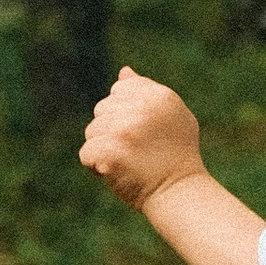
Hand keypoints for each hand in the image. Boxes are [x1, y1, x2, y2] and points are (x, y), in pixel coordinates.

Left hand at [79, 67, 206, 210]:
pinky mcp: (109, 151)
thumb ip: (147, 91)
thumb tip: (124, 72)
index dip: (125, 112)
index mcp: (158, 94)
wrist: (178, 192)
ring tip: (128, 161)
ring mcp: (124, 129)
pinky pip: (86, 153)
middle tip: (137, 149)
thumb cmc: (177, 155)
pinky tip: (116, 171)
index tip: (142, 132)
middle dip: (113, 129)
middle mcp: (141, 107)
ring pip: (92, 131)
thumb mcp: (172, 115)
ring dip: (104, 148)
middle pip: (103, 109)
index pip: (120, 89)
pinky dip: (96, 166)